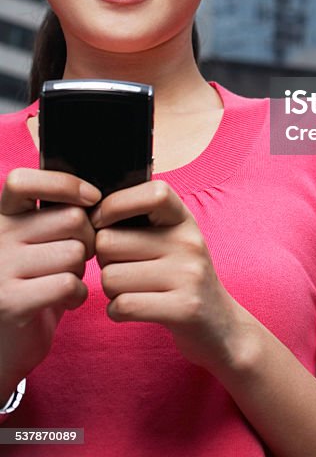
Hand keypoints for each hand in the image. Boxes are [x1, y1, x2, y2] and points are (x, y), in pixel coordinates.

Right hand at [0, 169, 100, 396]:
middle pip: (70, 218)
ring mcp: (0, 269)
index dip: (64, 184)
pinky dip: (78, 294)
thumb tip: (95, 195)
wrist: (2, 344)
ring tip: (68, 279)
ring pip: (74, 251)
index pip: (22, 180)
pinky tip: (68, 300)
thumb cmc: (30, 284)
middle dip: (88, 238)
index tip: (91, 198)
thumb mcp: (32, 242)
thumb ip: (52, 216)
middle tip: (79, 257)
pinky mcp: (10, 302)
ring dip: (83, 269)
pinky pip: (67, 283)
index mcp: (1, 216)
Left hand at [91, 181, 239, 375]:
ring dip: (109, 290)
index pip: (151, 193)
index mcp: (184, 218)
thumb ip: (138, 221)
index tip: (102, 223)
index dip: (114, 204)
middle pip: (109, 241)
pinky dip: (116, 311)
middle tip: (120, 268)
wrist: (221, 325)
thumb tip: (87, 212)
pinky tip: (131, 309)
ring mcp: (189, 275)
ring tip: (130, 290)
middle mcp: (189, 242)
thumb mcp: (171, 239)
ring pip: (109, 277)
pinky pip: (122, 306)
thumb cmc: (180, 277)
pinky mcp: (183, 309)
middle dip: (103, 259)